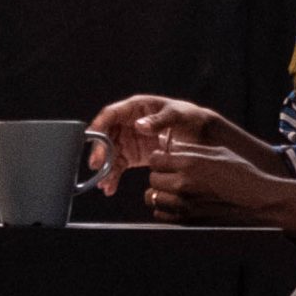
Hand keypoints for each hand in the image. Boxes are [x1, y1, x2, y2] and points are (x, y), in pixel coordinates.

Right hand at [81, 95, 220, 193]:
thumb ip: (159, 121)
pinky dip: (112, 176)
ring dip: (104, 168)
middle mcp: (127, 122)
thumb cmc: (190, 119)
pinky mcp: (132, 155)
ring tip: (104, 183)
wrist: (203, 136)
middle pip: (105, 136)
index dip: (99, 127)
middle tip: (97, 167)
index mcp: (135, 107)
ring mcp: (128, 139)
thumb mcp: (178, 116)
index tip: (92, 141)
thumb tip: (138, 126)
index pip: (110, 115)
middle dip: (99, 152)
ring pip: (109, 153)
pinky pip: (117, 166)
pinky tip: (110, 188)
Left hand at [144, 141, 279, 223]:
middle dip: (160, 174)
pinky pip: (160, 214)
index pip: (154, 159)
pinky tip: (177, 202)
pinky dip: (164, 208)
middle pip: (152, 178)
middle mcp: (183, 184)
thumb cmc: (242, 173)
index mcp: (190, 164)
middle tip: (172, 174)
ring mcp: (183, 204)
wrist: (257, 200)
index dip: (160, 158)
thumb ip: (190, 150)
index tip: (167, 159)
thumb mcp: (217, 152)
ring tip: (173, 188)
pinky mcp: (187, 220)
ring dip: (160, 192)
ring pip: (152, 197)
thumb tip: (170, 147)